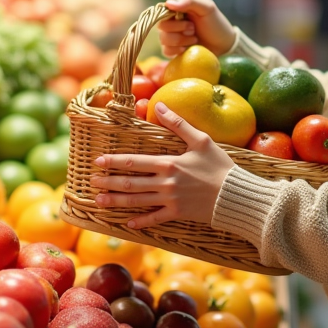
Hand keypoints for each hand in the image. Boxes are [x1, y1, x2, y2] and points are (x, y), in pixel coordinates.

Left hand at [90, 102, 234, 228]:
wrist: (235, 195)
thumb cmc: (220, 165)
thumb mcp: (201, 140)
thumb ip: (178, 123)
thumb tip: (159, 103)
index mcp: (168, 164)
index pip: (134, 162)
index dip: (114, 161)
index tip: (98, 161)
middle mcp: (165, 183)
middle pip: (130, 183)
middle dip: (109, 182)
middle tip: (92, 182)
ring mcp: (170, 201)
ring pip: (137, 201)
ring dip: (116, 201)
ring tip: (99, 201)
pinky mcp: (178, 214)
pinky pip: (155, 219)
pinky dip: (141, 221)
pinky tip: (127, 223)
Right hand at [158, 0, 235, 56]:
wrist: (224, 44)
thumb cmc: (216, 23)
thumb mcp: (207, 7)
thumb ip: (189, 1)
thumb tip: (168, 3)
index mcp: (177, 10)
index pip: (161, 12)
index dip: (173, 18)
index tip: (188, 21)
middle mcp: (172, 23)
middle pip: (162, 27)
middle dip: (179, 30)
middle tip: (193, 29)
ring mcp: (172, 37)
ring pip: (163, 40)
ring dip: (180, 40)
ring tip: (194, 39)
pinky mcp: (174, 50)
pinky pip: (166, 51)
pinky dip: (176, 51)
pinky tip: (187, 49)